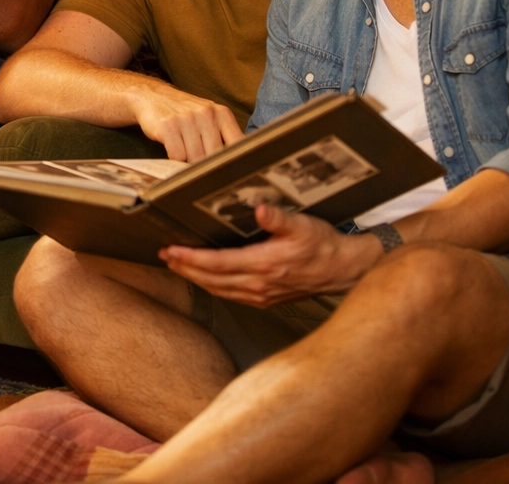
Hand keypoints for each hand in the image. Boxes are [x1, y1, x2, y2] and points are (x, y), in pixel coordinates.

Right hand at [130, 85, 243, 160]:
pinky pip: (177, 155)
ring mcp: (187, 118)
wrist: (152, 97)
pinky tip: (171, 146)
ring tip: (182, 149)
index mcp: (221, 113)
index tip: (229, 171)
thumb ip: (224, 137)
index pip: (237, 144)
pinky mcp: (168, 125)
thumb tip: (238, 166)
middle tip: (197, 160)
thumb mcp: (209, 119)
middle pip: (214, 156)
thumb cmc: (184, 114)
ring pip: (195, 158)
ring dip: (187, 161)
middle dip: (205, 164)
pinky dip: (173, 157)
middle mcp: (206, 114)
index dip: (233, 161)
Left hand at [159, 204, 383, 305]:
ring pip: (219, 289)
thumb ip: (279, 218)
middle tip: (164, 256)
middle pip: (212, 279)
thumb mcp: (303, 226)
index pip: (218, 263)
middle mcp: (259, 285)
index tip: (172, 250)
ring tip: (176, 264)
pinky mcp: (266, 298)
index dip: (191, 258)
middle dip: (185, 267)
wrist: (345, 270)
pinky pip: (231, 294)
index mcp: (265, 265)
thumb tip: (260, 210)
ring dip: (195, 278)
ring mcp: (262, 295)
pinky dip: (212, 285)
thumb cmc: (323, 245)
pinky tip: (204, 277)